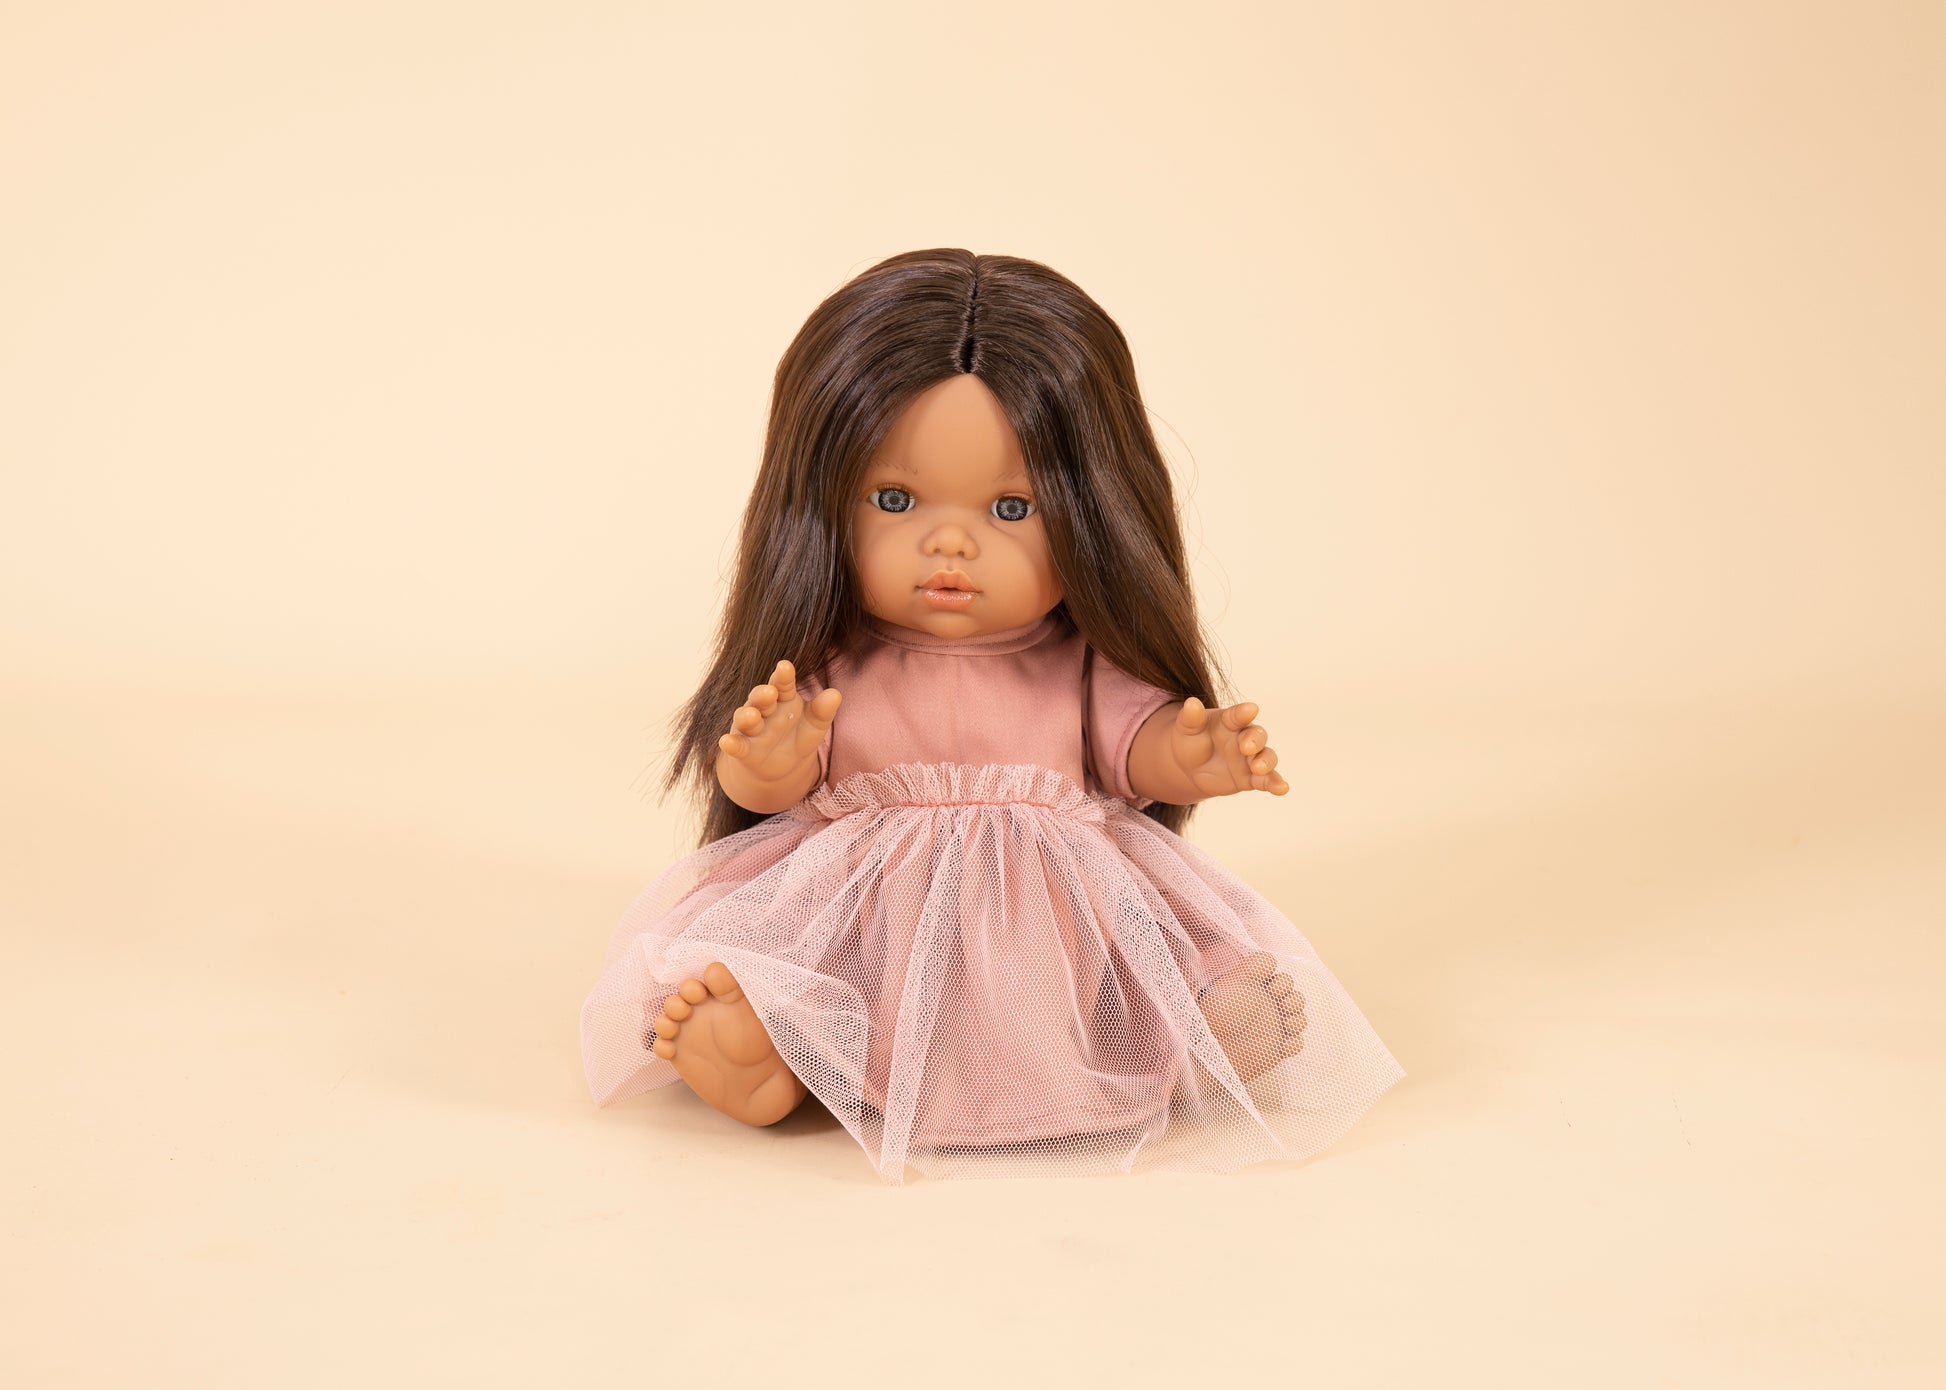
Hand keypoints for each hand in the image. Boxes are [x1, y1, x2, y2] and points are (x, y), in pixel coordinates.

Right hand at [717, 659, 841, 786]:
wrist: (784, 767)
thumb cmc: (799, 736)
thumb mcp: (816, 724)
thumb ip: (823, 710)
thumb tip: (836, 694)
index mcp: (783, 698)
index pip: (783, 684)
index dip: (783, 676)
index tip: (785, 667)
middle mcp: (764, 709)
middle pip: (761, 698)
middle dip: (763, 694)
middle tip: (770, 691)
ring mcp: (751, 729)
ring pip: (746, 719)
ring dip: (747, 716)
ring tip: (751, 715)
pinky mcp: (744, 749)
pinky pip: (737, 744)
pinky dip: (731, 743)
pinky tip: (725, 741)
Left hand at [1165, 697, 1289, 796]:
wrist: (1190, 767)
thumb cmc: (1190, 741)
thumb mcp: (1186, 729)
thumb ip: (1191, 718)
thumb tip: (1191, 703)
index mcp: (1229, 720)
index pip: (1237, 715)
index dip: (1243, 713)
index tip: (1251, 709)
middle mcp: (1244, 737)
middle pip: (1257, 735)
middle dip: (1254, 740)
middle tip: (1246, 747)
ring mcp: (1250, 758)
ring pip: (1266, 757)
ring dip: (1266, 762)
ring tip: (1259, 768)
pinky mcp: (1251, 778)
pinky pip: (1267, 780)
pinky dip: (1276, 784)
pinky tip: (1282, 789)